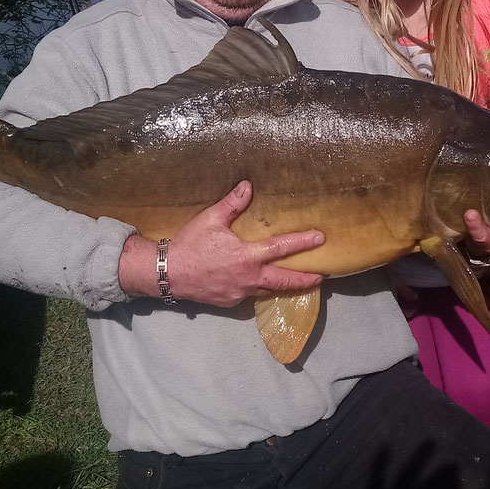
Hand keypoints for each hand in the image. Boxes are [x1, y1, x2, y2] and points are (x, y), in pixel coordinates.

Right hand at [123, 181, 323, 306]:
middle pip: (285, 281)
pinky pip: (248, 295)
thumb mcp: (211, 220)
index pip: (282, 248)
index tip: (320, 240)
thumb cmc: (190, 244)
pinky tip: (256, 283)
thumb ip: (232, 204)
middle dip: (305, 280)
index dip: (303, 243)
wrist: (168, 273)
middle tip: (321, 278)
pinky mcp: (229, 302)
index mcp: (247, 256)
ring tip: (294, 281)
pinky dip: (257, 289)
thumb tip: (247, 186)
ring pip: (268, 290)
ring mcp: (240, 293)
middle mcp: (249, 278)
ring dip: (282, 286)